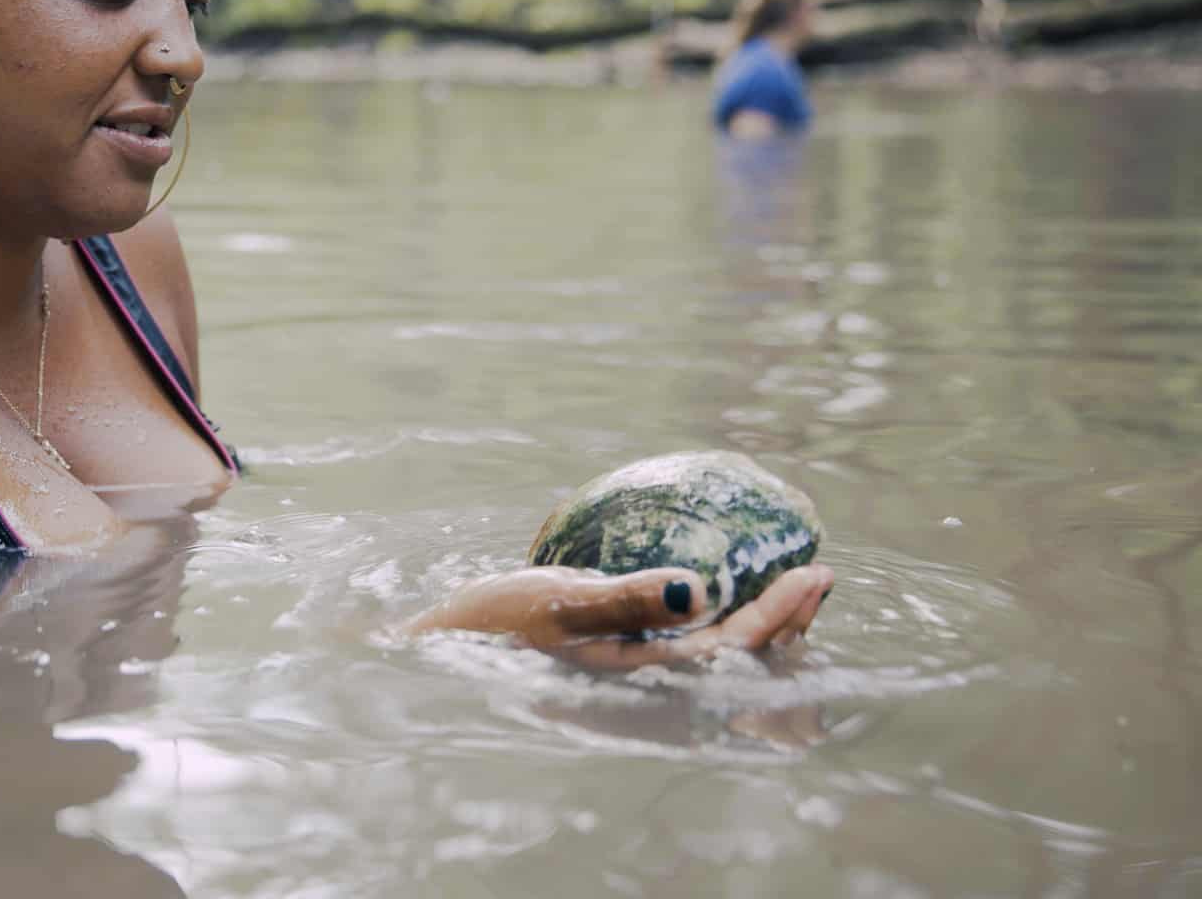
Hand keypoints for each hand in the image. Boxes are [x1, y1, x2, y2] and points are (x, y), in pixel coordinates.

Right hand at [407, 563, 833, 669]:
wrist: (443, 651)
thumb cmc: (495, 625)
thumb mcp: (558, 603)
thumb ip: (628, 599)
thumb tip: (697, 591)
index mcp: (645, 682)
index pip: (735, 653)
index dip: (780, 617)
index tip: (813, 573)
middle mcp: (653, 690)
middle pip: (744, 669)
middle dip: (788, 627)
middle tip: (819, 578)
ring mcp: (642, 681)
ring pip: (725, 664)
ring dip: (766, 630)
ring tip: (793, 590)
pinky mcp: (627, 666)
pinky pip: (696, 651)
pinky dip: (729, 627)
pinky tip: (727, 598)